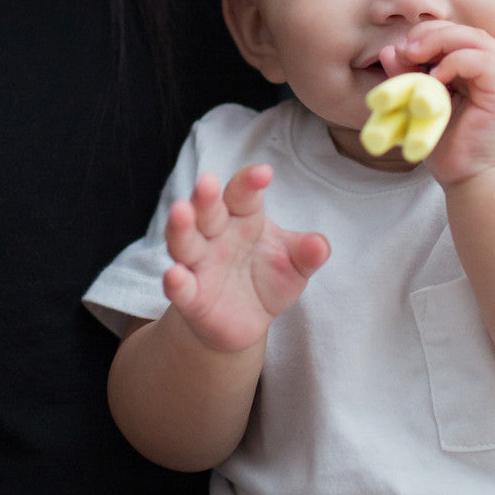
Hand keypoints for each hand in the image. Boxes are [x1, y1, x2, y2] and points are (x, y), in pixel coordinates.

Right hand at [162, 164, 328, 353]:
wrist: (245, 321)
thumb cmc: (269, 280)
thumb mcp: (295, 266)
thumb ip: (307, 253)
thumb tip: (320, 244)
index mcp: (243, 218)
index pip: (243, 195)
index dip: (250, 183)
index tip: (264, 173)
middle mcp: (216, 235)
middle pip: (208, 212)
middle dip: (207, 197)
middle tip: (208, 181)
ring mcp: (199, 264)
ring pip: (185, 241)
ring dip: (181, 227)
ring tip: (181, 211)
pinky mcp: (191, 297)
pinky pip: (181, 287)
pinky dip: (176, 281)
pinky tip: (174, 275)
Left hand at [388, 21, 494, 185]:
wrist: (474, 179)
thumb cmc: (450, 145)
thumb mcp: (421, 105)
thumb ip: (408, 77)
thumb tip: (389, 50)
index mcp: (474, 71)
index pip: (455, 34)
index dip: (427, 34)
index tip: (400, 50)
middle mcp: (493, 71)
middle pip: (466, 32)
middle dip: (432, 33)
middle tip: (406, 49)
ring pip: (478, 40)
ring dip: (442, 41)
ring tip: (416, 56)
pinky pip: (485, 62)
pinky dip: (457, 62)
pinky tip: (436, 78)